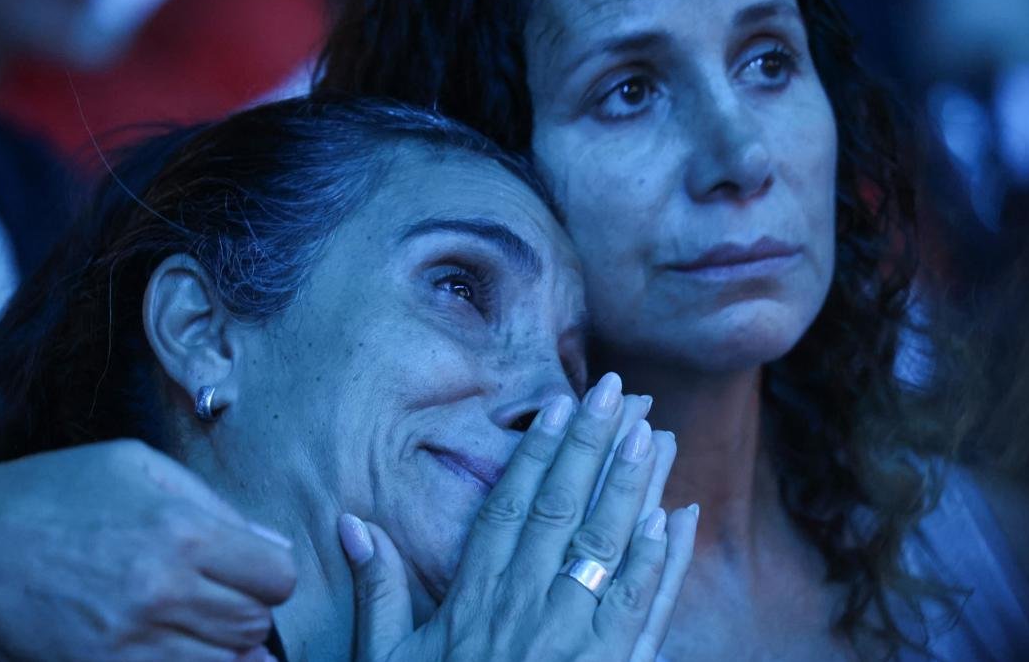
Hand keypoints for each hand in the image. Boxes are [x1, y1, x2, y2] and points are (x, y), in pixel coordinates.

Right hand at [0, 439, 296, 661]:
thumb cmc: (55, 494)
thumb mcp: (141, 468)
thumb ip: (217, 506)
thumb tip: (273, 545)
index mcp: (182, 531)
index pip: (278, 577)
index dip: (268, 575)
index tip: (249, 571)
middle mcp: (163, 590)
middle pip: (255, 625)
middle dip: (246, 611)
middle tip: (216, 595)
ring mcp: (132, 642)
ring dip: (221, 647)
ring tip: (190, 620)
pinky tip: (173, 645)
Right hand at [338, 372, 697, 660]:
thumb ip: (376, 591)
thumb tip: (350, 522)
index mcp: (475, 599)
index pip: (511, 508)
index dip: (538, 454)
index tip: (560, 407)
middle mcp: (527, 608)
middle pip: (564, 512)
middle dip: (593, 447)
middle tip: (618, 392)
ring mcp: (573, 640)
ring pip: (609, 548)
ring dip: (634, 488)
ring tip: (654, 434)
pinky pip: (641, 610)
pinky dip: (662, 563)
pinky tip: (677, 519)